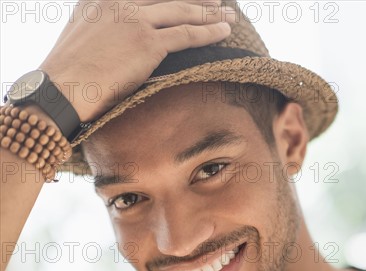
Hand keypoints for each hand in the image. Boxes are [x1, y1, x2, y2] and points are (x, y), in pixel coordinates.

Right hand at [39, 0, 235, 121]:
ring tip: (228, 15)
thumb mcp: (81, 36)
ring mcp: (134, 19)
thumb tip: (123, 37)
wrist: (60, 91)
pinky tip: (224, 32)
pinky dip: (209, 32)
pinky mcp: (147, 42)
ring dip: (210, 13)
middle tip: (218, 0)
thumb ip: (104, 26)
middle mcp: (118, 2)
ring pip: (182, 12)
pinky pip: (187, 34)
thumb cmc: (69, 75)